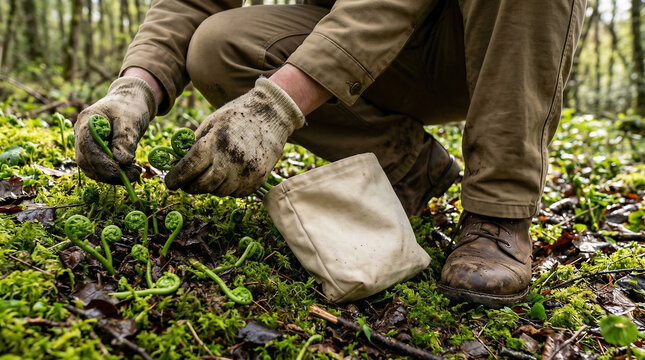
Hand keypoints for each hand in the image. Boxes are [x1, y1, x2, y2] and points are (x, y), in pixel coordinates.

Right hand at [74, 76, 156, 183]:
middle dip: (108, 173)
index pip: (86, 146)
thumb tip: (122, 161)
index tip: (118, 172)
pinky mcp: (96, 153)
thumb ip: (125, 139)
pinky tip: (131, 172)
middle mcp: (82, 135)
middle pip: (86, 161)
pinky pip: (101, 169)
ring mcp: (87, 145)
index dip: (100, 162)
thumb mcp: (130, 119)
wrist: (130, 102)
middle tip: (133, 176)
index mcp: (87, 121)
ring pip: (93, 169)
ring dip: (113, 177)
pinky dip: (115, 174)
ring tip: (135, 174)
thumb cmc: (129, 107)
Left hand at [165, 78, 304, 195]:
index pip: (189, 168)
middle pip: (203, 185)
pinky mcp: (258, 179)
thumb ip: (194, 144)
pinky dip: (227, 187)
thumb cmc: (238, 115)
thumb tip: (176, 163)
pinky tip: (228, 174)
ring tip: (210, 174)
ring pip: (219, 191)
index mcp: (216, 142)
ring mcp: (247, 172)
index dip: (176, 178)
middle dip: (190, 186)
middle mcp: (231, 159)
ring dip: (210, 186)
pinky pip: (236, 192)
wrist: (272, 114)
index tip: (170, 182)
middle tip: (185, 183)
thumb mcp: (212, 122)